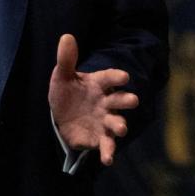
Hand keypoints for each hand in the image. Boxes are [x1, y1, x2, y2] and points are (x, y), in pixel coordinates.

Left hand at [48, 34, 138, 165]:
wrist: (61, 116)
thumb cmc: (66, 92)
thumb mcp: (62, 76)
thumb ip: (66, 59)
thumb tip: (66, 36)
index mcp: (98, 83)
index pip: (109, 78)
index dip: (117, 77)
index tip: (124, 77)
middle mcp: (106, 102)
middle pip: (119, 100)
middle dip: (126, 100)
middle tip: (133, 100)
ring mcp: (104, 120)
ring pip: (116, 122)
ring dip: (120, 125)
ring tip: (121, 129)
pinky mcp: (99, 138)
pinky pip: (106, 145)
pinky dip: (108, 152)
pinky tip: (108, 159)